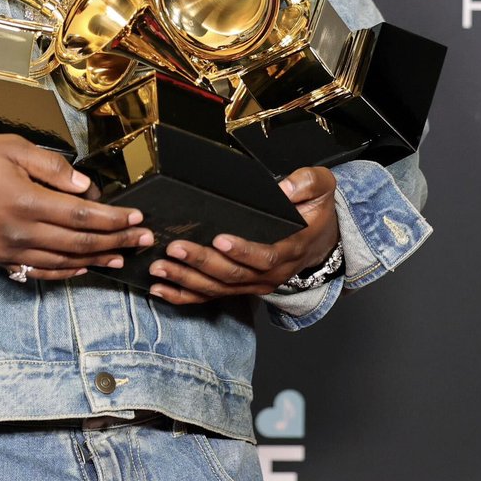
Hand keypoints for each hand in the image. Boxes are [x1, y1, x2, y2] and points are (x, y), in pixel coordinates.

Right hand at [0, 134, 153, 280]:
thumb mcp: (12, 148)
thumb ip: (52, 168)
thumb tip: (86, 187)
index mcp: (27, 202)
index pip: (83, 216)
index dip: (115, 220)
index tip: (137, 218)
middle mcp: (21, 232)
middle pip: (80, 243)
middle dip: (117, 241)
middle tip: (144, 239)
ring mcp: (8, 251)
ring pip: (63, 262)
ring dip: (97, 260)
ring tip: (122, 256)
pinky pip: (39, 272)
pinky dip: (66, 272)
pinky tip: (82, 268)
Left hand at [147, 166, 339, 304]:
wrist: (321, 240)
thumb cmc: (314, 213)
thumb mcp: (320, 189)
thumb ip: (307, 183)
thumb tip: (285, 188)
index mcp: (289, 249)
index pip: (265, 256)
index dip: (242, 251)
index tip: (219, 239)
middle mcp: (270, 274)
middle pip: (233, 275)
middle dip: (202, 263)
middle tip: (175, 249)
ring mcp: (254, 284)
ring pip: (218, 288)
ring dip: (187, 280)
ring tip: (160, 267)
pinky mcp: (239, 287)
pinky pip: (211, 296)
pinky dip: (184, 296)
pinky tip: (161, 289)